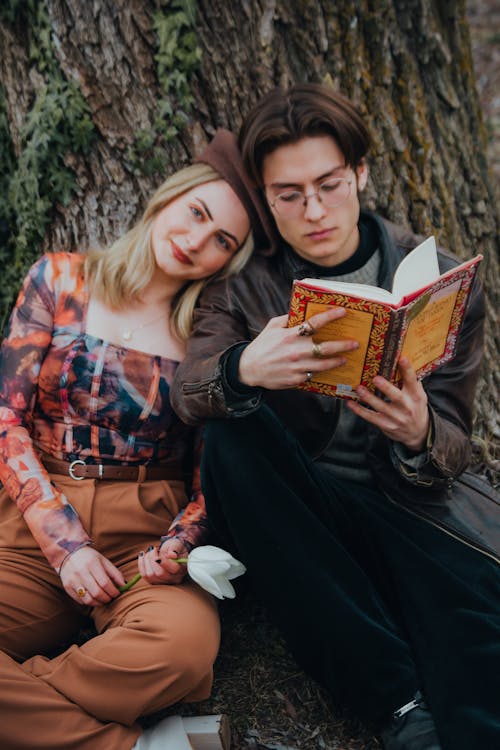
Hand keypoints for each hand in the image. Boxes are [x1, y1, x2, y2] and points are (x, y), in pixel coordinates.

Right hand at [60, 546, 125, 605]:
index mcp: (92, 563)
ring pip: (88, 600)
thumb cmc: (90, 558)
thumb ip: (115, 573)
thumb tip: (125, 585)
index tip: (117, 593)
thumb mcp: (104, 561)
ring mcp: (72, 581)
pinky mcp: (67, 587)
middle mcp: (81, 572)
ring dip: (99, 603)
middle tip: (111, 598)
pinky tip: (94, 598)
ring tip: (103, 599)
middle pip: (97, 593)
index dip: (113, 591)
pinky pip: (80, 601)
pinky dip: (89, 602)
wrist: (68, 553)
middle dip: (107, 598)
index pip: (105, 583)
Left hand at [137, 538, 188, 584]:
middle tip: (153, 548)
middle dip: (152, 559)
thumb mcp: (177, 544)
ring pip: (150, 575)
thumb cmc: (175, 547)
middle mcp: (173, 579)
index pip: (173, 569)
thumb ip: (175, 549)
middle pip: (159, 574)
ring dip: (146, 561)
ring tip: (149, 552)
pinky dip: (141, 564)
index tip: (157, 550)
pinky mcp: (154, 581)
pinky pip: (144, 576)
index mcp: (181, 569)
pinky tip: (142, 556)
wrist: (172, 550)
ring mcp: (163, 582)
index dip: (164, 561)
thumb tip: (172, 555)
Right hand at [239, 309, 358, 389]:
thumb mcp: (271, 327)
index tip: (343, 311)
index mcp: (290, 335)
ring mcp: (297, 367)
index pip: (315, 323)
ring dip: (337, 361)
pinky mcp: (296, 380)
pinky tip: (328, 370)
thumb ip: (286, 319)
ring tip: (345, 359)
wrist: (249, 369)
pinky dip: (321, 372)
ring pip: (324, 365)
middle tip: (354, 343)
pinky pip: (313, 375)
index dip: (331, 316)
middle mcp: (296, 351)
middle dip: (343, 345)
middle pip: (326, 347)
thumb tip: (300, 311)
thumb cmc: (261, 346)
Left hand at [346, 357, 429, 451]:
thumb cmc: (415, 407)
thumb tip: (401, 360)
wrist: (418, 432)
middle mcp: (407, 407)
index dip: (408, 370)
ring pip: (381, 407)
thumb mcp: (418, 395)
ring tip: (359, 388)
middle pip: (396, 396)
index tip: (402, 358)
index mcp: (416, 396)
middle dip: (386, 388)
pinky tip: (350, 403)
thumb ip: (411, 382)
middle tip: (375, 378)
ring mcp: (396, 418)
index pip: (413, 381)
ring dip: (368, 398)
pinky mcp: (386, 425)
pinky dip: (359, 410)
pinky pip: (370, 417)